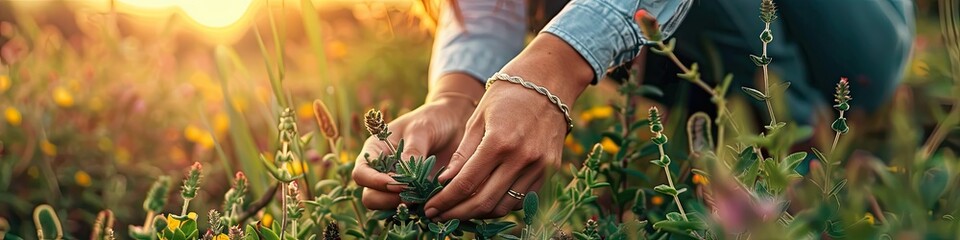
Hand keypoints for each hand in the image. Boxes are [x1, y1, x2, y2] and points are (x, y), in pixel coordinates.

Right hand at [353, 73, 483, 209]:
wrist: (455, 123)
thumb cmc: (433, 119)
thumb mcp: (421, 129)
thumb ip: (412, 150)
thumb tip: (404, 175)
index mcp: (375, 152)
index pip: (361, 173)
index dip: (374, 182)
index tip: (397, 184)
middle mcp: (382, 171)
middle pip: (370, 196)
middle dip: (387, 200)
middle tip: (411, 196)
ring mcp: (398, 184)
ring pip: (387, 207)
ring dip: (402, 208)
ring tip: (422, 200)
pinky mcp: (415, 194)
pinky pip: (411, 209)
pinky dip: (419, 211)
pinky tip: (432, 204)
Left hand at [423, 34, 593, 219]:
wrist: (548, 82)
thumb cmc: (506, 95)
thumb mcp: (477, 119)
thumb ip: (463, 154)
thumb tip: (445, 183)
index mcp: (499, 142)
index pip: (466, 184)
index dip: (445, 201)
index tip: (430, 208)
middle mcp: (522, 158)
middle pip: (484, 201)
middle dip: (457, 213)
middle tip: (438, 216)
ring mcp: (540, 166)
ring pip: (504, 206)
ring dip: (478, 213)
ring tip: (460, 210)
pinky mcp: (551, 169)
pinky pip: (523, 200)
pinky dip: (502, 204)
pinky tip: (485, 200)